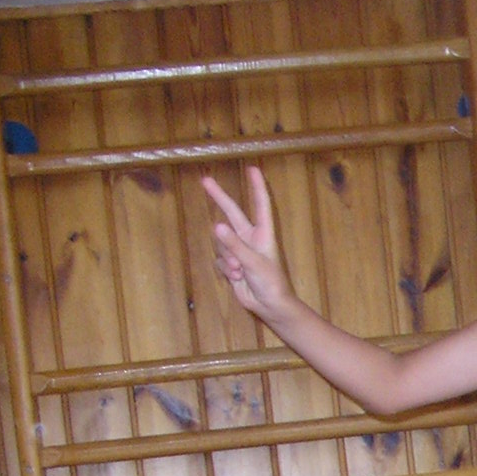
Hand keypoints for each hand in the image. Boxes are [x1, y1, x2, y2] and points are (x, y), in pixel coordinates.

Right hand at [202, 165, 295, 324]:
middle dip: (219, 197)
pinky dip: (226, 269)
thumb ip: (234, 245)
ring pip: (221, 243)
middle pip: (232, 213)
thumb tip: (216, 226)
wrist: (270, 306)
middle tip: (205, 180)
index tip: (253, 169)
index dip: (256, 186)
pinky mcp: (231, 264)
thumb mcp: (253, 262)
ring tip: (240, 272)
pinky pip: (220, 260)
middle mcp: (250, 238)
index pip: (260, 204)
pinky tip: (237, 279)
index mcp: (263, 233)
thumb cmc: (271, 283)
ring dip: (228, 258)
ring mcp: (239, 250)